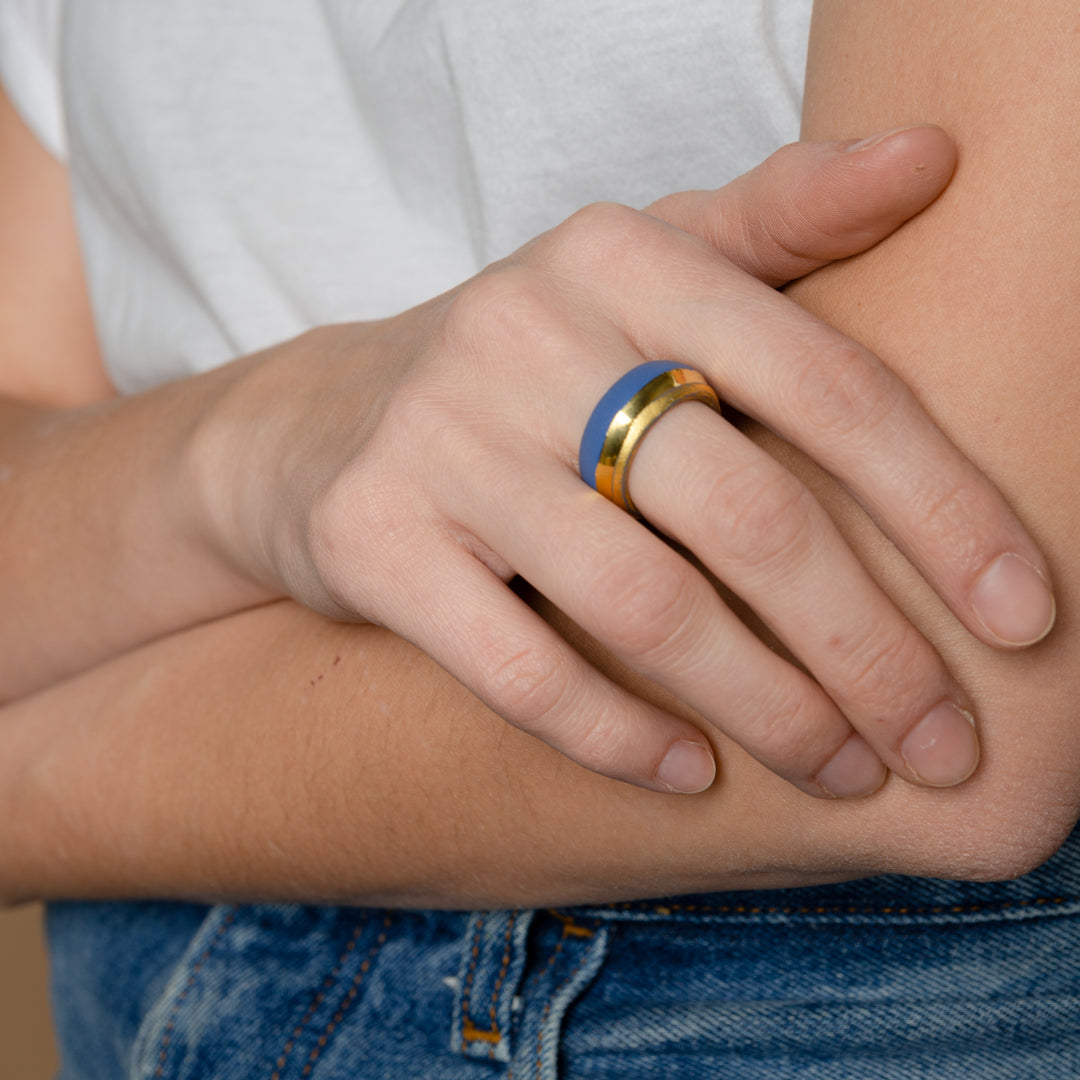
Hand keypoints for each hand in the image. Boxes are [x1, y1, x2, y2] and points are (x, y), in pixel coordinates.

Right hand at [193, 126, 1053, 798]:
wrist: (324, 424)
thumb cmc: (527, 362)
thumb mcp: (641, 271)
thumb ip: (779, 220)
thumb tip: (935, 155)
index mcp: (622, 256)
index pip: (826, 382)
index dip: (947, 509)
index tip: (1027, 619)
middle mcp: (525, 333)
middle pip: (748, 513)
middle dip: (871, 648)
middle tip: (943, 741)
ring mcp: (439, 440)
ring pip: (645, 607)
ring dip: (767, 710)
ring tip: (840, 769)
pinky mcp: (372, 539)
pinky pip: (521, 667)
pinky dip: (620, 737)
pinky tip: (694, 774)